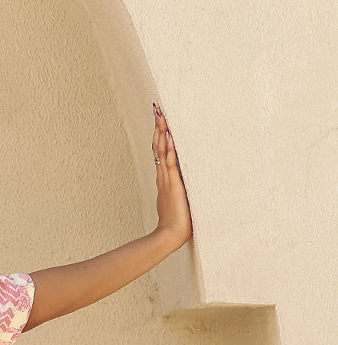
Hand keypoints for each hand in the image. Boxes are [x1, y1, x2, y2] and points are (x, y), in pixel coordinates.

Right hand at [152, 103, 191, 247]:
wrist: (170, 235)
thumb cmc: (177, 223)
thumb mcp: (179, 202)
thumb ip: (181, 192)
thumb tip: (187, 186)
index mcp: (165, 180)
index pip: (160, 152)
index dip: (159, 135)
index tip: (159, 120)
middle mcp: (164, 177)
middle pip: (158, 146)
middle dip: (158, 127)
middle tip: (157, 109)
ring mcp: (167, 180)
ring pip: (161, 151)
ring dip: (161, 132)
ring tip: (161, 116)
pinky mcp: (173, 185)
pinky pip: (169, 163)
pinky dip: (168, 149)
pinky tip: (168, 136)